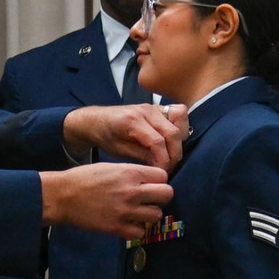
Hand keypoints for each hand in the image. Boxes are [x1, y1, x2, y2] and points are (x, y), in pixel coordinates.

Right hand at [39, 161, 171, 239]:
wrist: (63, 196)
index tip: (150, 185)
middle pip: (167, 194)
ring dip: (149, 215)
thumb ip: (132, 173)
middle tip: (150, 200)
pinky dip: (136, 229)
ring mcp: (126, 211)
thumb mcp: (111, 167)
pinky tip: (128, 224)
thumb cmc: (84, 179)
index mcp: (130, 173)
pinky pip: (140, 232)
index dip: (158, 181)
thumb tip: (149, 181)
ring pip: (156, 215)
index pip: (163, 176)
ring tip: (138, 213)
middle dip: (160, 197)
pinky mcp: (117, 228)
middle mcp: (132, 191)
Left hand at [63, 103, 188, 172]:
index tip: (163, 172)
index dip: (164, 160)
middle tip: (169, 168)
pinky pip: (178, 113)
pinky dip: (181, 127)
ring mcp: (153, 106)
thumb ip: (142, 156)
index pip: (157, 142)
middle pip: (172, 132)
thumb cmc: (107, 136)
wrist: (98, 120)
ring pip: (179, 119)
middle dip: (174, 154)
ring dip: (180, 140)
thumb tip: (161, 167)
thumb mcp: (120, 151)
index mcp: (132, 121)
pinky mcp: (158, 107)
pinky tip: (173, 141)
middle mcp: (146, 110)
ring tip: (172, 154)